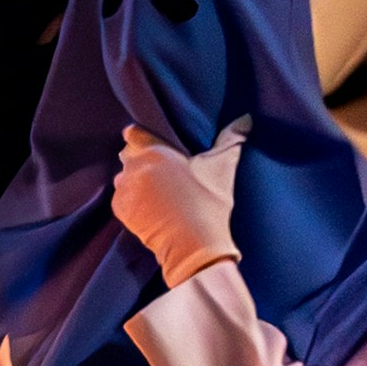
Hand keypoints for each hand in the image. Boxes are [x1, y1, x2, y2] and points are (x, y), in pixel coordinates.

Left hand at [112, 116, 246, 284]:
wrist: (193, 247)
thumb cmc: (208, 205)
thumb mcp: (222, 169)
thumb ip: (232, 139)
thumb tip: (246, 118)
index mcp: (155, 150)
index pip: (135, 133)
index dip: (142, 137)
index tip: (154, 145)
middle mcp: (134, 166)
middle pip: (129, 155)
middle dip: (141, 160)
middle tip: (163, 173)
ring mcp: (124, 189)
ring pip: (124, 177)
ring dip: (135, 180)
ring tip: (157, 193)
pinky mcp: (120, 210)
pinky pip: (121, 197)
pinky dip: (132, 201)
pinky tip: (151, 208)